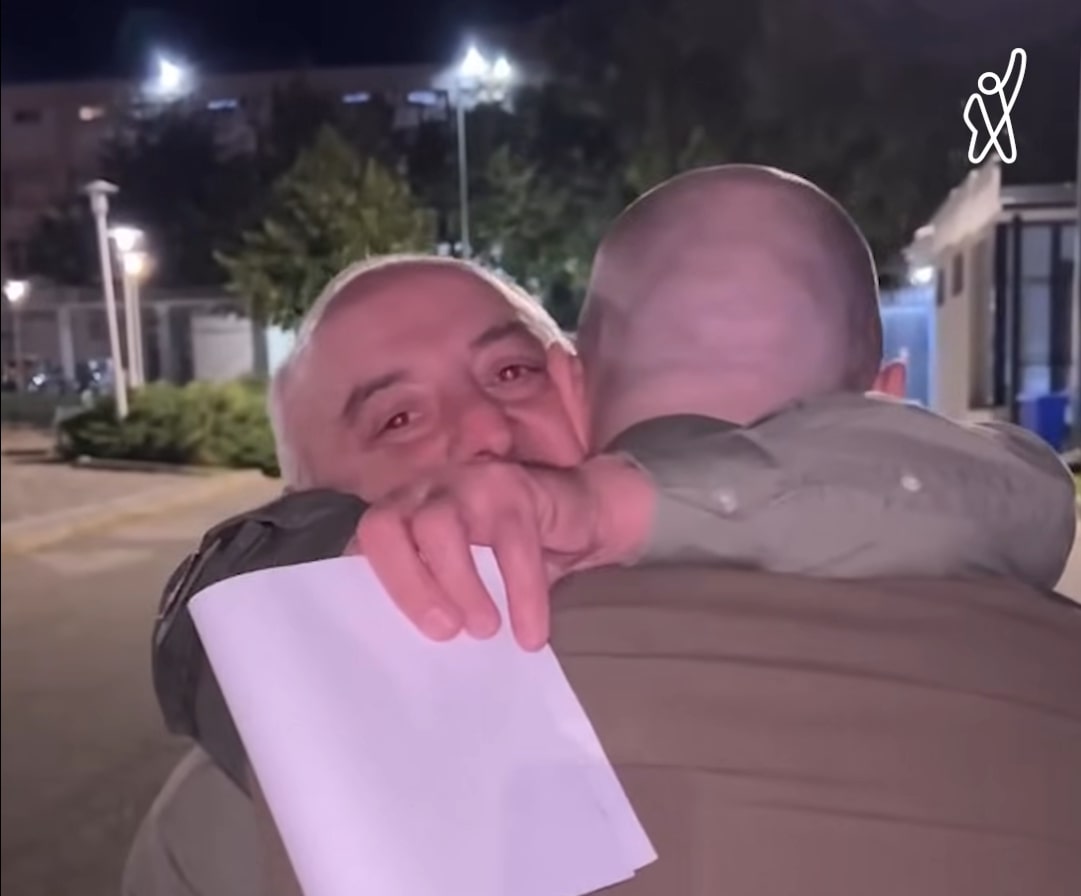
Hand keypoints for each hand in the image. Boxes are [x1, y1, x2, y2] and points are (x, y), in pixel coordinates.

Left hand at [356, 456, 653, 650]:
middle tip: (443, 632)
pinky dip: (522, 594)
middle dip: (406, 584)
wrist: (579, 516)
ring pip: (439, 525)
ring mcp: (467, 483)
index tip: (395, 641)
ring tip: (485, 631)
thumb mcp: (467, 580)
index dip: (374, 587)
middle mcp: (424, 493)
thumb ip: (437, 603)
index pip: (366, 544)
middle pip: (384, 526)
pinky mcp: (514, 487)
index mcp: (403, 514)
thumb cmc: (510, 559)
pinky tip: (531, 634)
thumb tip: (416, 666)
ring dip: (458, 584)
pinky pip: (513, 542)